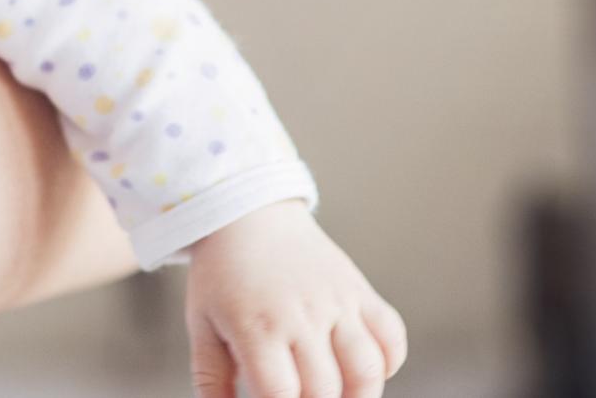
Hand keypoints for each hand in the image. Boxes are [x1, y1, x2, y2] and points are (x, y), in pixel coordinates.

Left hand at [185, 201, 406, 397]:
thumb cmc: (222, 276)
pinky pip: (392, 336)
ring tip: (340, 397)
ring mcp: (336, 301)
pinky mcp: (360, 290)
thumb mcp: (203, 324)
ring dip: (360, 396)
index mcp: (257, 326)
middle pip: (325, 390)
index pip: (281, 393)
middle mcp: (301, 314)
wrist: (249, 217)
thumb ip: (210, 378)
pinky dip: (388, 363)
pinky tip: (363, 371)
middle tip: (303, 396)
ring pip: (367, 370)